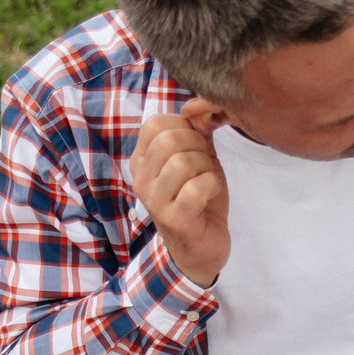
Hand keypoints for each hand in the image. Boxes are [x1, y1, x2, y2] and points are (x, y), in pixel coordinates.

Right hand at [136, 101, 229, 286]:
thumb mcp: (198, 158)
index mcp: (141, 160)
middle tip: (205, 166)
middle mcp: (141, 179)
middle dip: (199, 147)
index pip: (155, 123)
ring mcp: (154, 200)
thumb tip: (200, 107)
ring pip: (185, 162)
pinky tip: (209, 197)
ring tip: (206, 183)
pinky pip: (197, 187)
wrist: (202, 247)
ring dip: (207, 169)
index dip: (185, 126)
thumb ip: (197, 131)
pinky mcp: (173, 219)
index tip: (196, 145)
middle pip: (170, 140)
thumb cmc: (198, 200)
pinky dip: (212, 186)